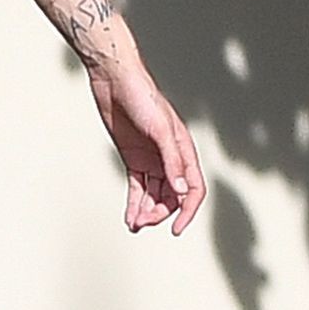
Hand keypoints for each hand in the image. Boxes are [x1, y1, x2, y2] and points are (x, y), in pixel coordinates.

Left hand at [86, 61, 206, 234]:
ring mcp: (152, 159)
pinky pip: (138, 188)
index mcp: (184, 150)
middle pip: (172, 196)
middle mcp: (170, 158)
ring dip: (146, 211)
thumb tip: (181, 190)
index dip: (187, 211)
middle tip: (143, 223)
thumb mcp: (160, 130)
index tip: (176, 229)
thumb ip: (172, 160)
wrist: (115, 80)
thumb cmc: (142, 98)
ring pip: (154, 195)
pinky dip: (134, 204)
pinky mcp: (134, 159)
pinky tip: (129, 217)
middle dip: (160, 213)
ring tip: (134, 224)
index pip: (193, 188)